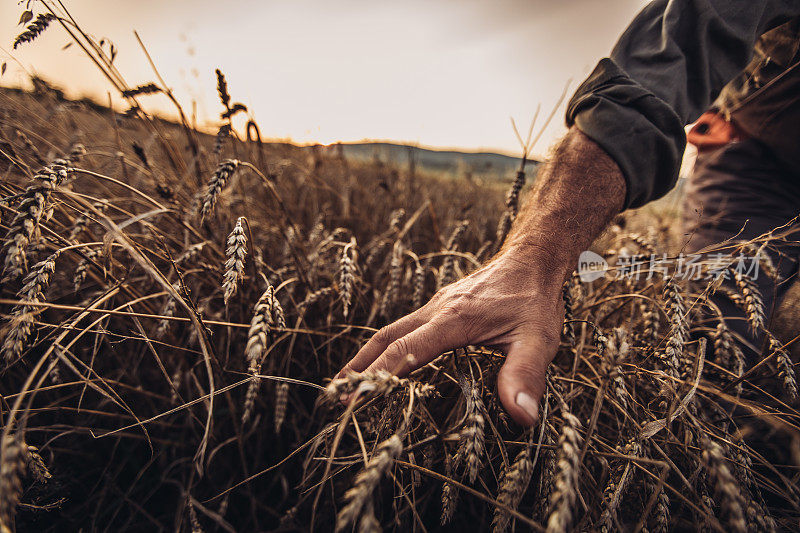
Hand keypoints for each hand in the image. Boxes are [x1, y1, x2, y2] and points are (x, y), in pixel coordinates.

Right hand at [337, 245, 567, 425]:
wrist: (535, 257)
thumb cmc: (537, 299)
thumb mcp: (538, 340)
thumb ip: (525, 376)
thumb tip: (520, 417)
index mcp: (452, 320)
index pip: (403, 352)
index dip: (376, 379)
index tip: (351, 403)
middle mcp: (436, 310)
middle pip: (385, 338)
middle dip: (358, 367)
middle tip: (333, 396)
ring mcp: (437, 304)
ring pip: (392, 330)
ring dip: (368, 355)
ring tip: (348, 380)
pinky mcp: (443, 304)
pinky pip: (406, 325)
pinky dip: (388, 344)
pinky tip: (388, 357)